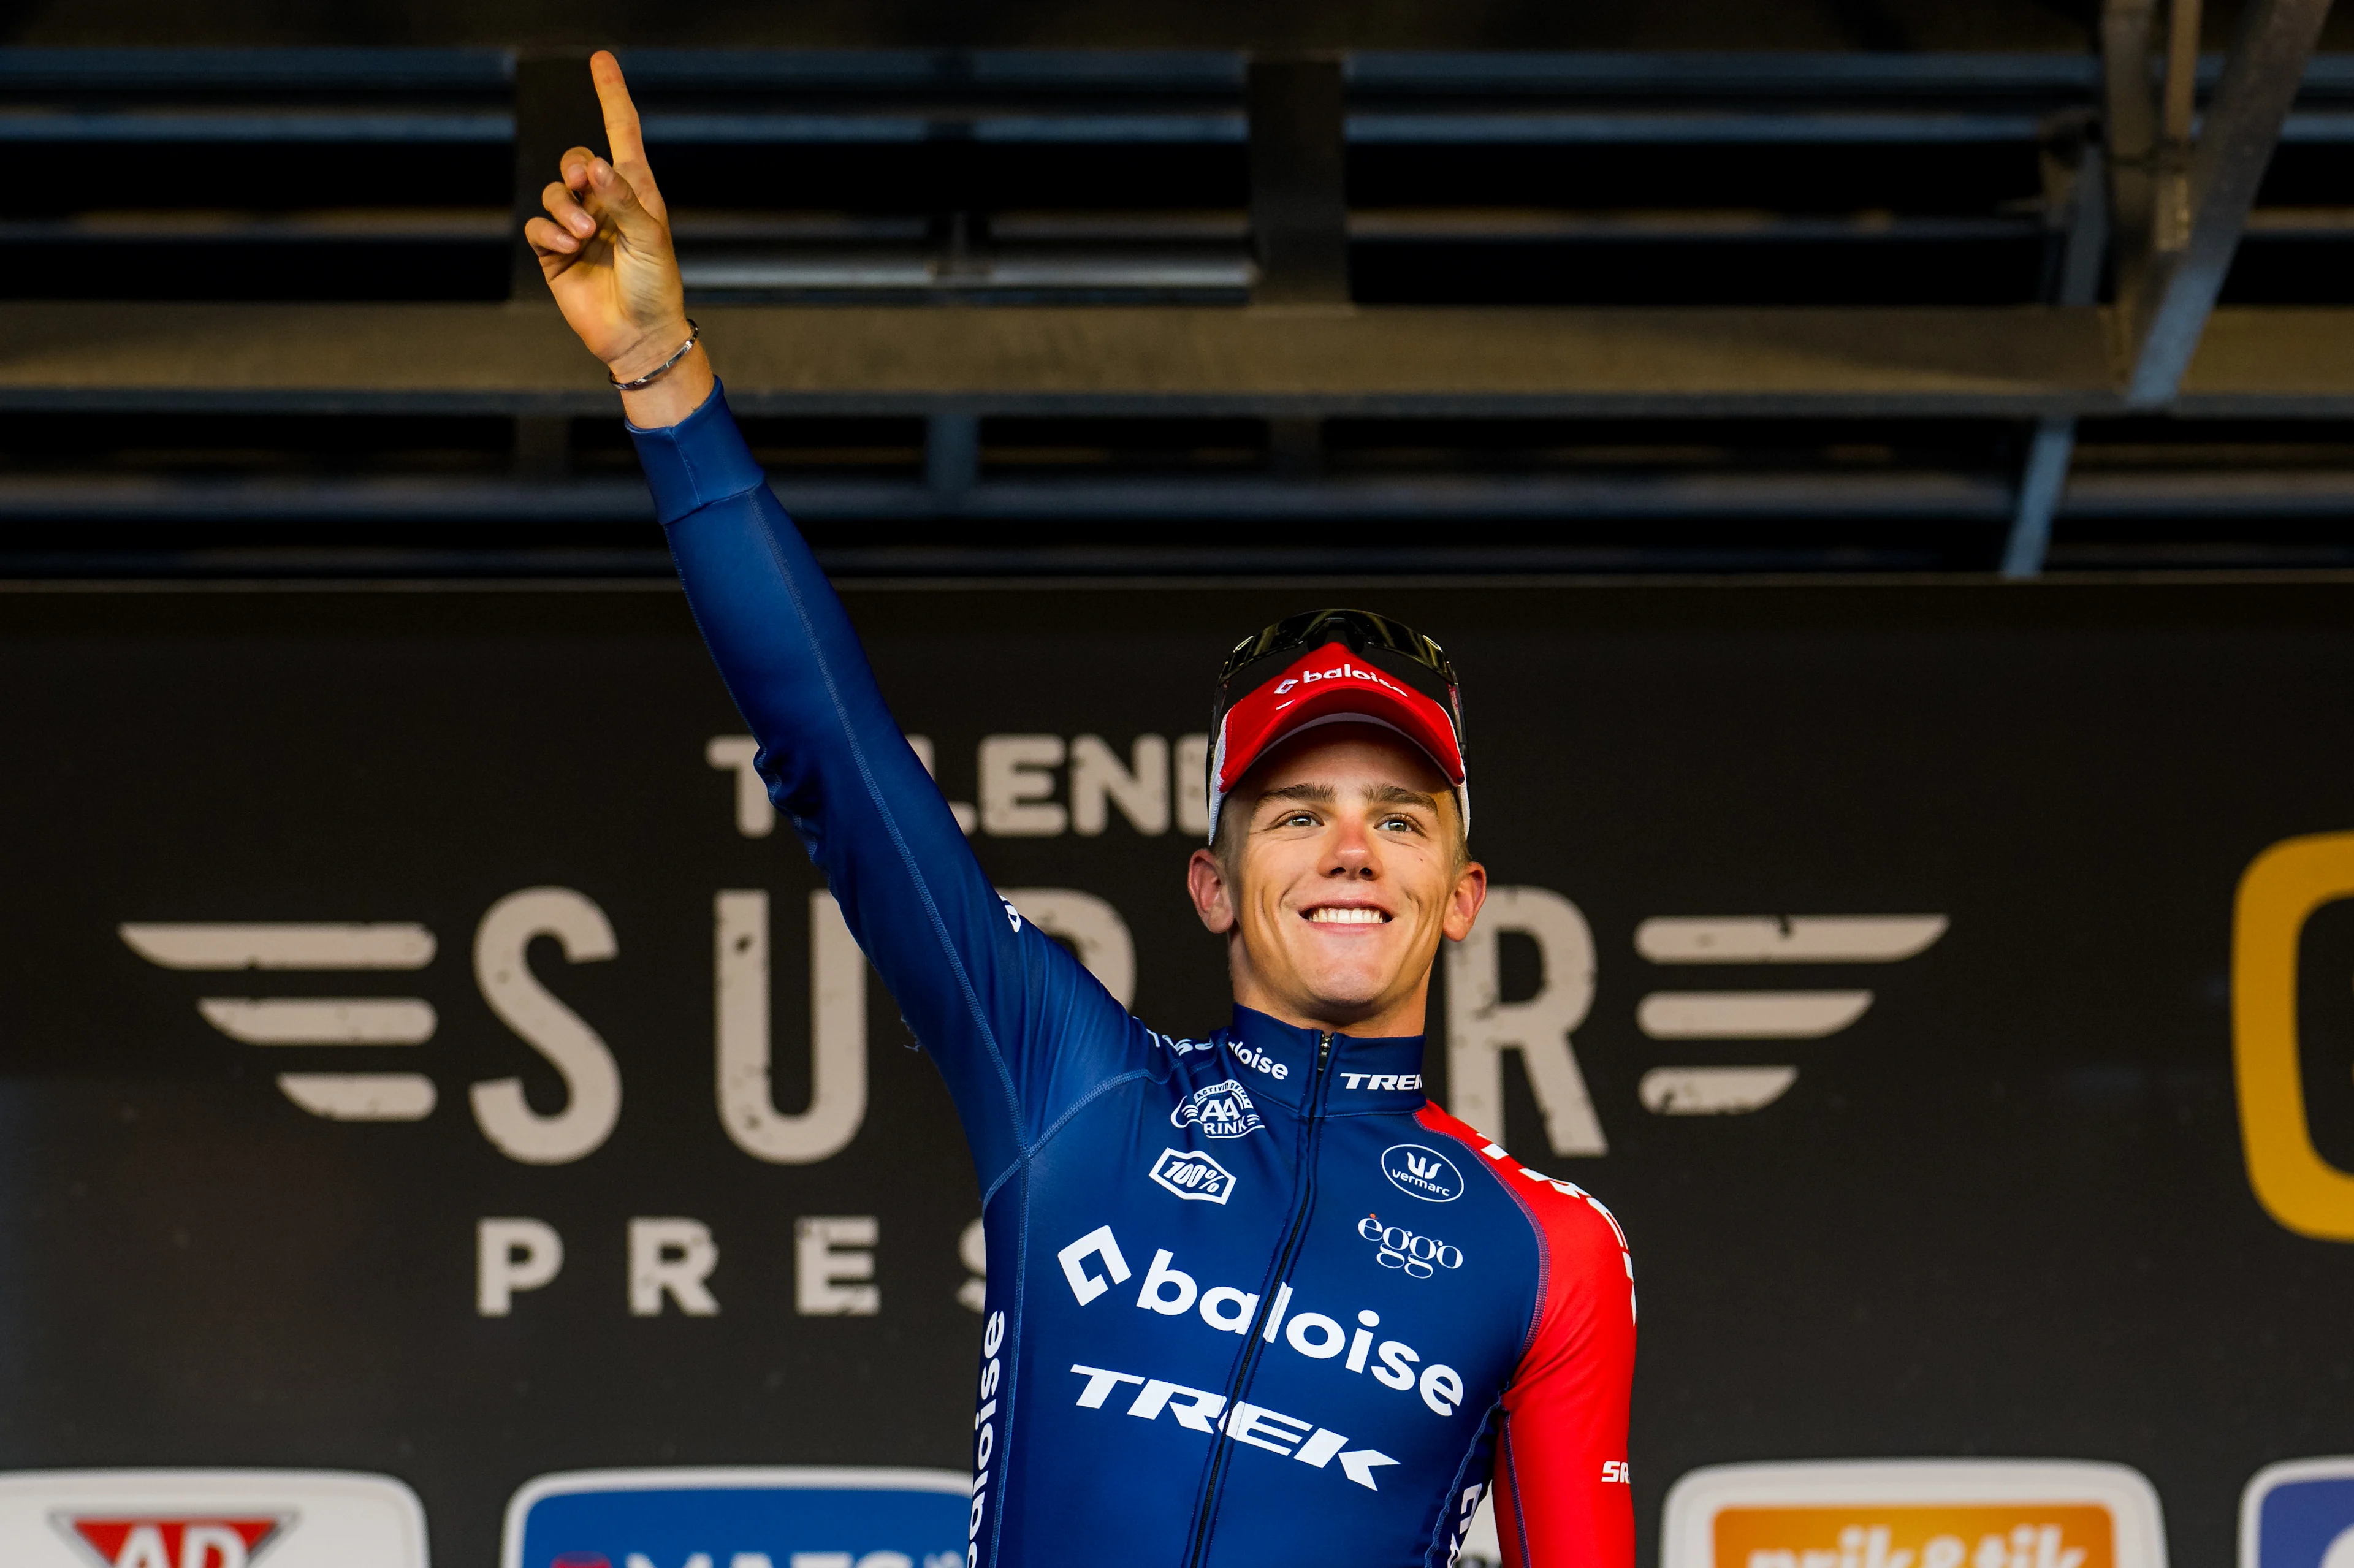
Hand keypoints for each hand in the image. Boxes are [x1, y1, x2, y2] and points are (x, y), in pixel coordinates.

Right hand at [527, 51, 712, 423]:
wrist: (639, 335)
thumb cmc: (656, 285)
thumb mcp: (650, 238)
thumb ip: (623, 199)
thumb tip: (595, 164)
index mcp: (636, 191)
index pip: (622, 132)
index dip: (611, 94)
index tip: (601, 58)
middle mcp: (605, 203)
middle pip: (576, 159)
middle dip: (576, 167)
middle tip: (585, 186)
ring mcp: (577, 226)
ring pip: (554, 192)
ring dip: (564, 207)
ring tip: (583, 235)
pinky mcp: (554, 252)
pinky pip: (539, 225)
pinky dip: (549, 232)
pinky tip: (568, 248)